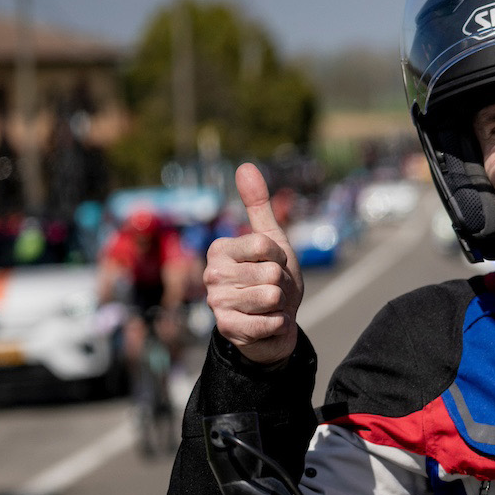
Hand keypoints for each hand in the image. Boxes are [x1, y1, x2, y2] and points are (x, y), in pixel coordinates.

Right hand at [202, 163, 303, 364]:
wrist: (274, 323)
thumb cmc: (272, 278)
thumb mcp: (271, 240)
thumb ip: (258, 205)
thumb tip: (245, 166)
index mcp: (220, 250)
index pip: (264, 244)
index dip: (280, 256)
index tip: (273, 263)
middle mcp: (212, 275)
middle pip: (270, 272)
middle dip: (282, 282)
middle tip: (273, 288)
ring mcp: (217, 303)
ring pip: (271, 296)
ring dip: (280, 303)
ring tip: (269, 305)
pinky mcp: (227, 328)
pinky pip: (268, 322)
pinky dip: (278, 323)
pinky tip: (268, 322)